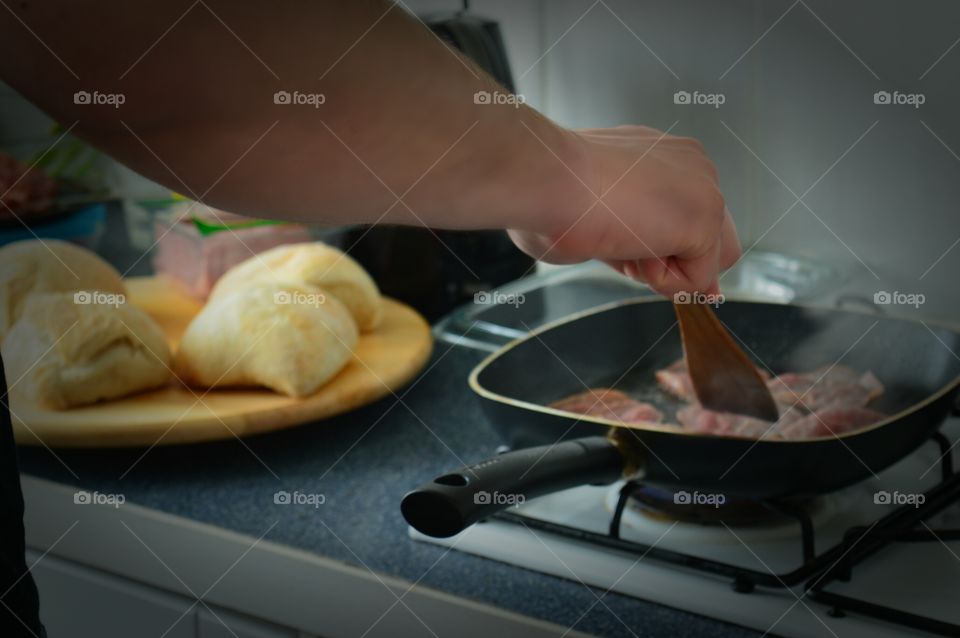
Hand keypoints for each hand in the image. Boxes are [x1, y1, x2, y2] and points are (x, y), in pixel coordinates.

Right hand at [509, 125, 740, 296]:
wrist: (546, 178)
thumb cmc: (550, 198)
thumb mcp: (604, 222)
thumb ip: (643, 246)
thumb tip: (681, 282)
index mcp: (660, 157)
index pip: (687, 214)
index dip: (668, 248)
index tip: (636, 255)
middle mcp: (689, 164)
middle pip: (716, 237)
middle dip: (677, 261)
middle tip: (629, 253)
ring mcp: (704, 187)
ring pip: (706, 261)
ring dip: (663, 268)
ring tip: (619, 240)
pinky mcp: (705, 218)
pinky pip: (695, 280)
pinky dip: (659, 280)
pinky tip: (627, 244)